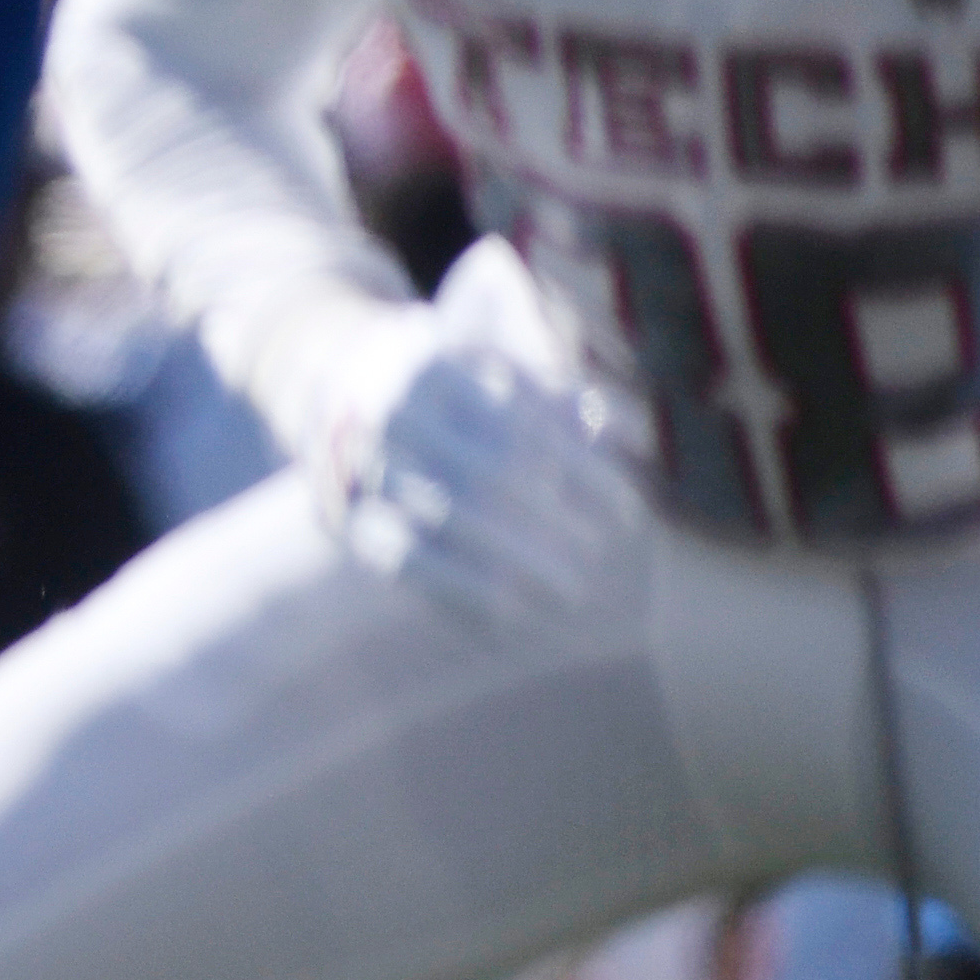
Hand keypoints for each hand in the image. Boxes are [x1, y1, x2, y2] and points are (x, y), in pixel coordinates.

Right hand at [301, 299, 641, 624]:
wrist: (345, 397)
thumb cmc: (453, 389)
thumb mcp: (501, 376)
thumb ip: (565, 402)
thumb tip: (634, 431)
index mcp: (433, 368)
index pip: (527, 425)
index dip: (585, 472)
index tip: (630, 511)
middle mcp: (393, 414)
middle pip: (492, 472)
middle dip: (555, 519)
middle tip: (600, 552)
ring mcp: (364, 467)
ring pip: (450, 517)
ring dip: (519, 558)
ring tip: (570, 588)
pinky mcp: (348, 519)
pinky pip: (408, 559)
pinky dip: (464, 588)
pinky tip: (510, 611)